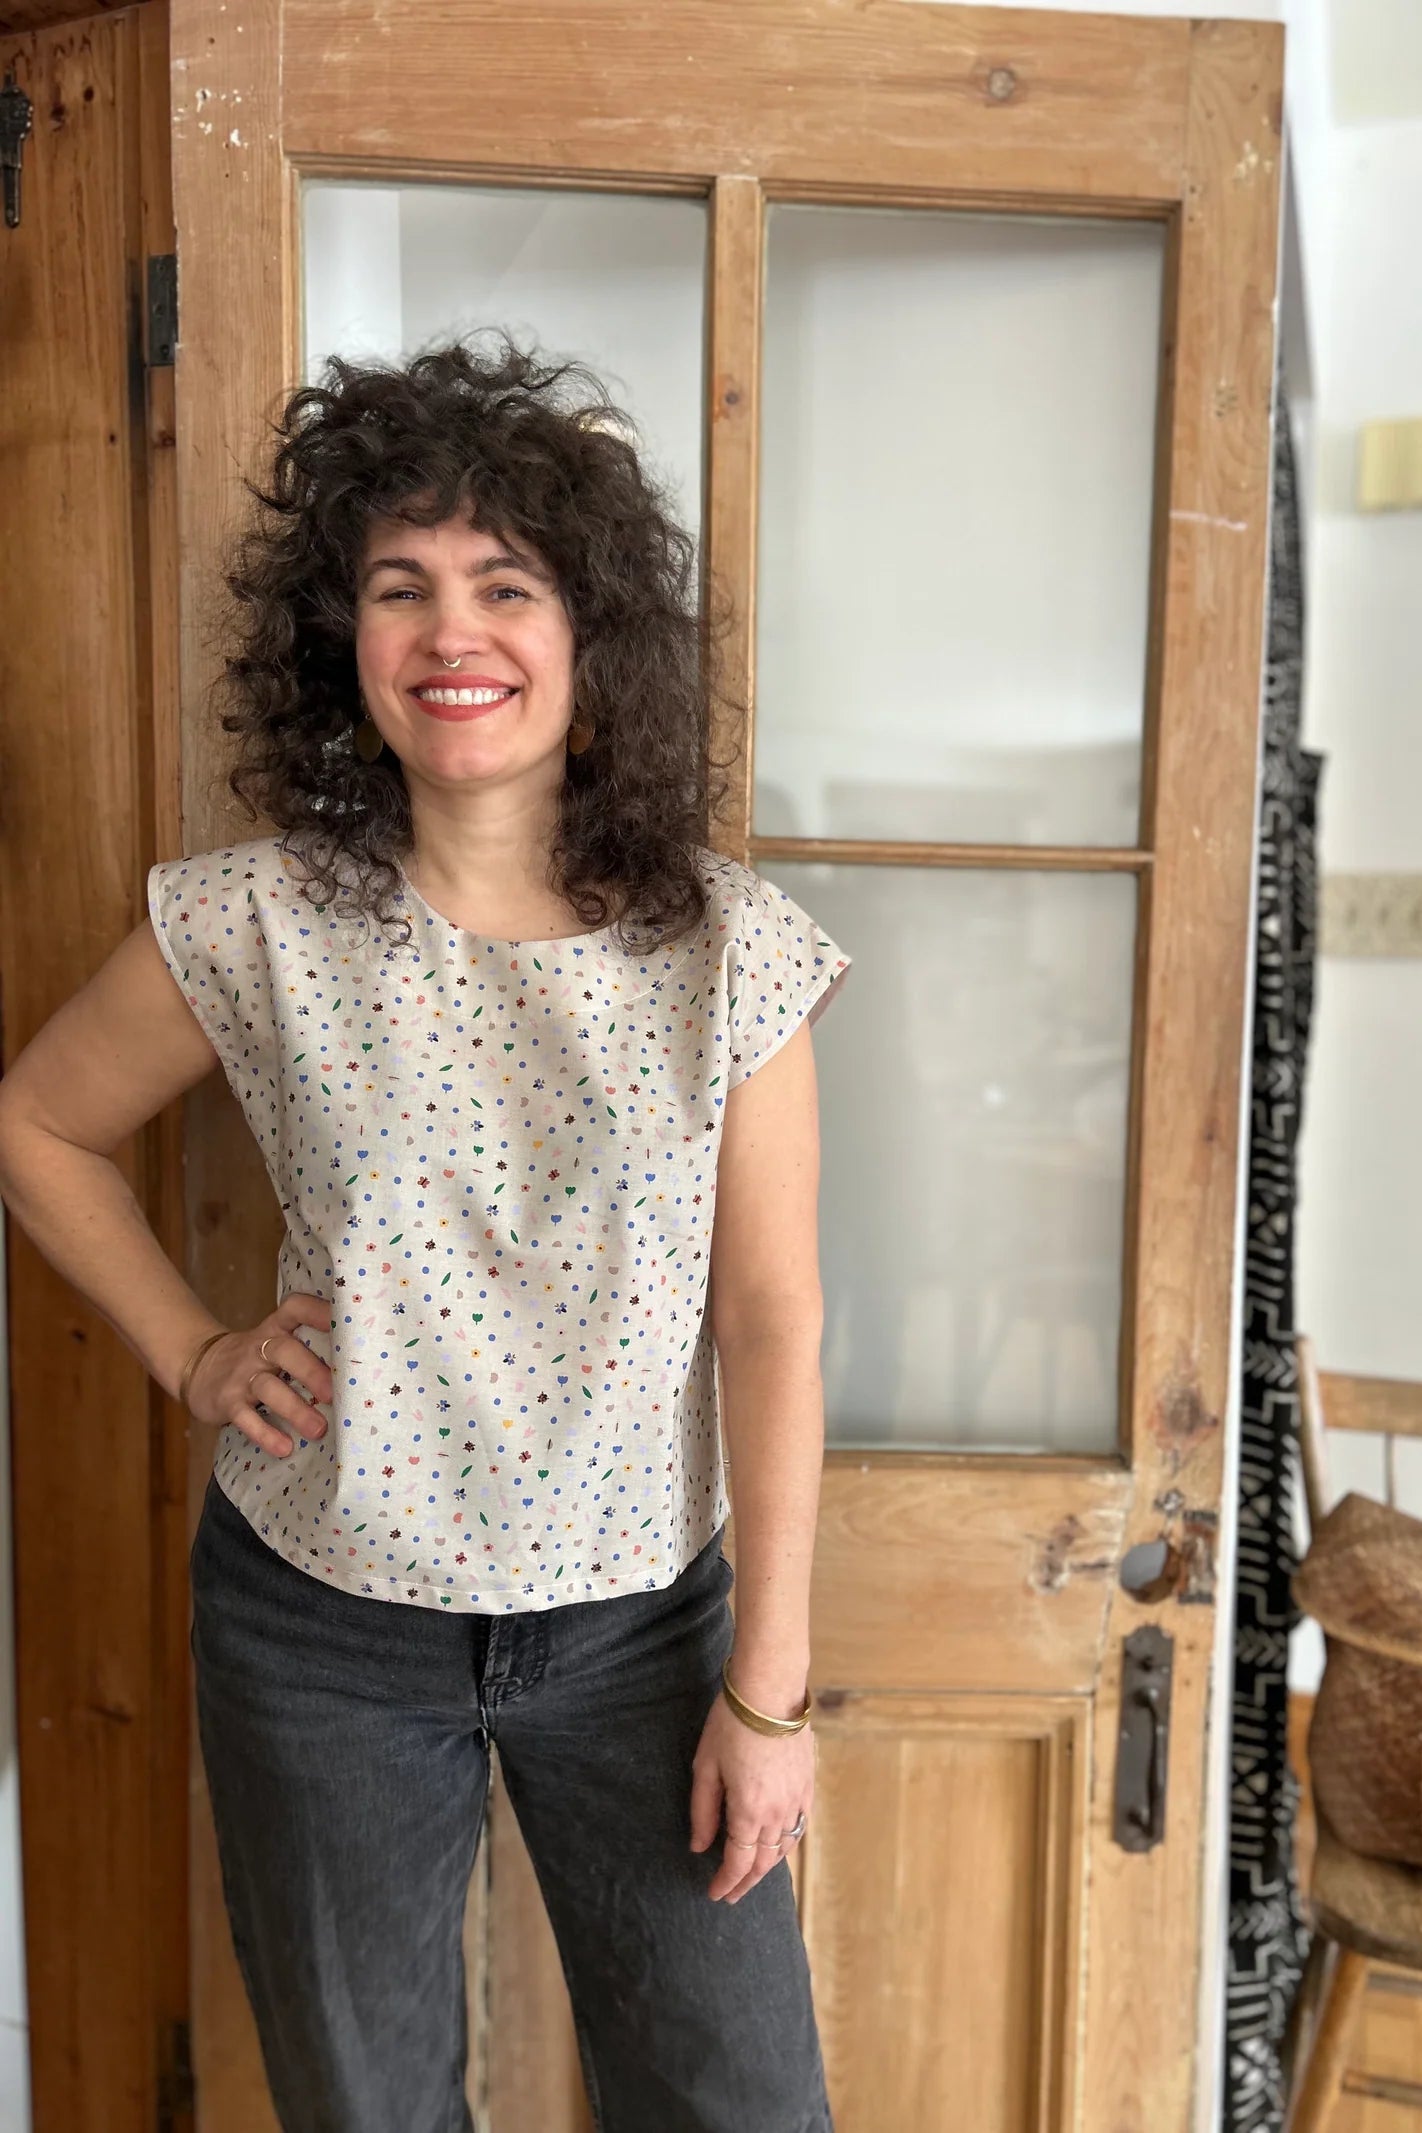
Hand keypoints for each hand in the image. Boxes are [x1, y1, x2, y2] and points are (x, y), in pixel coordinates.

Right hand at [185, 1292, 333, 1458]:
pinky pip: (245, 1418)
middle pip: (285, 1351)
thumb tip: (363, 1362)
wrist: (198, 1367)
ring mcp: (241, 1375)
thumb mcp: (275, 1342)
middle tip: (336, 1394)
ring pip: (267, 1388)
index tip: (346, 1322)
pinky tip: (285, 1447)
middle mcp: (259, 1347)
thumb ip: (308, 1345)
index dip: (319, 1311)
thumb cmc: (256, 1357)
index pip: (295, 1308)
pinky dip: (265, 1434)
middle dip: (311, 1371)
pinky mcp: (227, 1402)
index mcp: (276, 1328)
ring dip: (294, 1409)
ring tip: (318, 1430)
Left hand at [689, 1689, 814, 1902]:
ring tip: (752, 1874)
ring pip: (784, 1847)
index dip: (725, 1883)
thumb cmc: (732, 1724)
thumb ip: (703, 1811)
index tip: (715, 1894)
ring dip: (767, 1866)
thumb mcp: (706, 1766)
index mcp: (749, 1811)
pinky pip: (799, 1826)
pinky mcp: (808, 1784)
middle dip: (746, 1882)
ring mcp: (797, 1799)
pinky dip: (787, 1843)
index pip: (738, 1862)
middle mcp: (777, 1813)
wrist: (771, 1689)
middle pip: (763, 1862)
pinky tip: (778, 1844)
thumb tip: (699, 1846)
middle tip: (731, 1894)